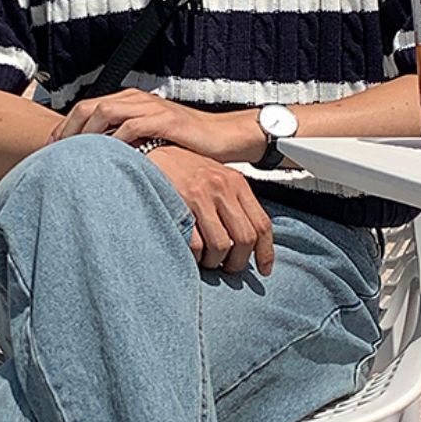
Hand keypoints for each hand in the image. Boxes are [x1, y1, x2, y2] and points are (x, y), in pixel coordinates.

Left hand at [48, 89, 261, 163]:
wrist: (222, 138)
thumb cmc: (185, 144)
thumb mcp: (149, 142)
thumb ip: (124, 145)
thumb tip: (97, 164)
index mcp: (128, 102)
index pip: (86, 109)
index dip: (65, 128)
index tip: (50, 149)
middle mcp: (135, 100)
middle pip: (89, 107)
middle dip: (68, 130)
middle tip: (54, 154)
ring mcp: (149, 107)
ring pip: (105, 112)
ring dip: (86, 134)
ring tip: (74, 154)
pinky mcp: (164, 120)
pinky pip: (132, 126)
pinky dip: (115, 140)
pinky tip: (106, 157)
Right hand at [147, 144, 274, 274]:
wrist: (155, 151)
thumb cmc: (186, 170)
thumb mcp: (218, 180)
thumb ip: (235, 204)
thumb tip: (249, 242)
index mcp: (236, 183)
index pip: (262, 224)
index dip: (265, 252)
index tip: (264, 269)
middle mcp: (222, 188)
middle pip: (244, 238)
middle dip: (238, 262)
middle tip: (228, 267)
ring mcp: (200, 196)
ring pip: (220, 245)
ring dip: (214, 262)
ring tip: (207, 260)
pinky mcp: (179, 205)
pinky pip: (195, 245)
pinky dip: (195, 257)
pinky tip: (191, 254)